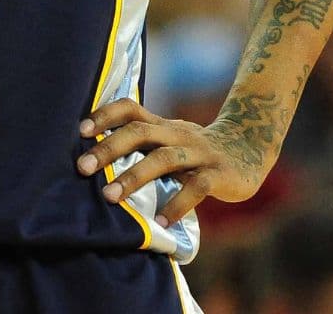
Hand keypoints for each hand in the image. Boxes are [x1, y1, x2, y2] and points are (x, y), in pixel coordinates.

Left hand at [76, 97, 276, 227]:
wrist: (251, 147)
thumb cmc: (197, 149)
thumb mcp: (170, 140)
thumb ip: (142, 145)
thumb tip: (93, 160)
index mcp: (163, 125)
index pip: (131, 109)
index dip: (106, 116)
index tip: (81, 132)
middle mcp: (178, 134)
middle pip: (141, 132)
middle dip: (110, 148)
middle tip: (82, 167)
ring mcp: (200, 153)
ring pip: (164, 158)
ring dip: (134, 176)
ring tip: (109, 197)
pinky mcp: (220, 174)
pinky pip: (197, 187)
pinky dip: (178, 205)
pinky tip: (161, 223)